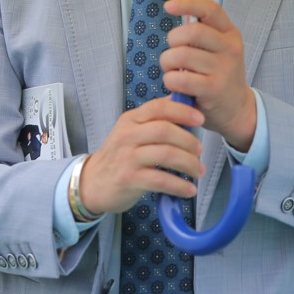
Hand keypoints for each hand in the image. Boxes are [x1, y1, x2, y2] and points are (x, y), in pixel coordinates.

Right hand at [79, 97, 205, 215]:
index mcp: (130, 120)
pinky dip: (179, 185)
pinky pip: (161, 180)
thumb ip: (154, 120)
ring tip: (199, 171)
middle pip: (165, 130)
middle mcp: (127, 135)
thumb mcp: (131, 132)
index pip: (158, 108)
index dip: (182, 111)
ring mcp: (127, 157)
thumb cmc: (118, 157)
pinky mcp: (129, 179)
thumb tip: (183, 104)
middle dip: (189, 140)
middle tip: (200, 151)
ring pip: (166, 154)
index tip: (200, 119)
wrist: (92, 183)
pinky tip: (189, 189)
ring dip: (189, 163)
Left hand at [160, 0, 256, 150]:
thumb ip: (202, 32)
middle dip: (172, 40)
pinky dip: (170, 81)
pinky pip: (181, 79)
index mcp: (230, 33)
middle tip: (172, 52)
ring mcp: (223, 69)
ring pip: (181, 55)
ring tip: (173, 71)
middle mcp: (230, 48)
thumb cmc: (219, 74)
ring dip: (167, 63)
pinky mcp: (213, 89)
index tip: (169, 6)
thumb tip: (175, 11)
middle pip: (191, 32)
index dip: (187, 4)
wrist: (236, 108)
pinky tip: (176, 85)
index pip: (210, 9)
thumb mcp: (219, 49)